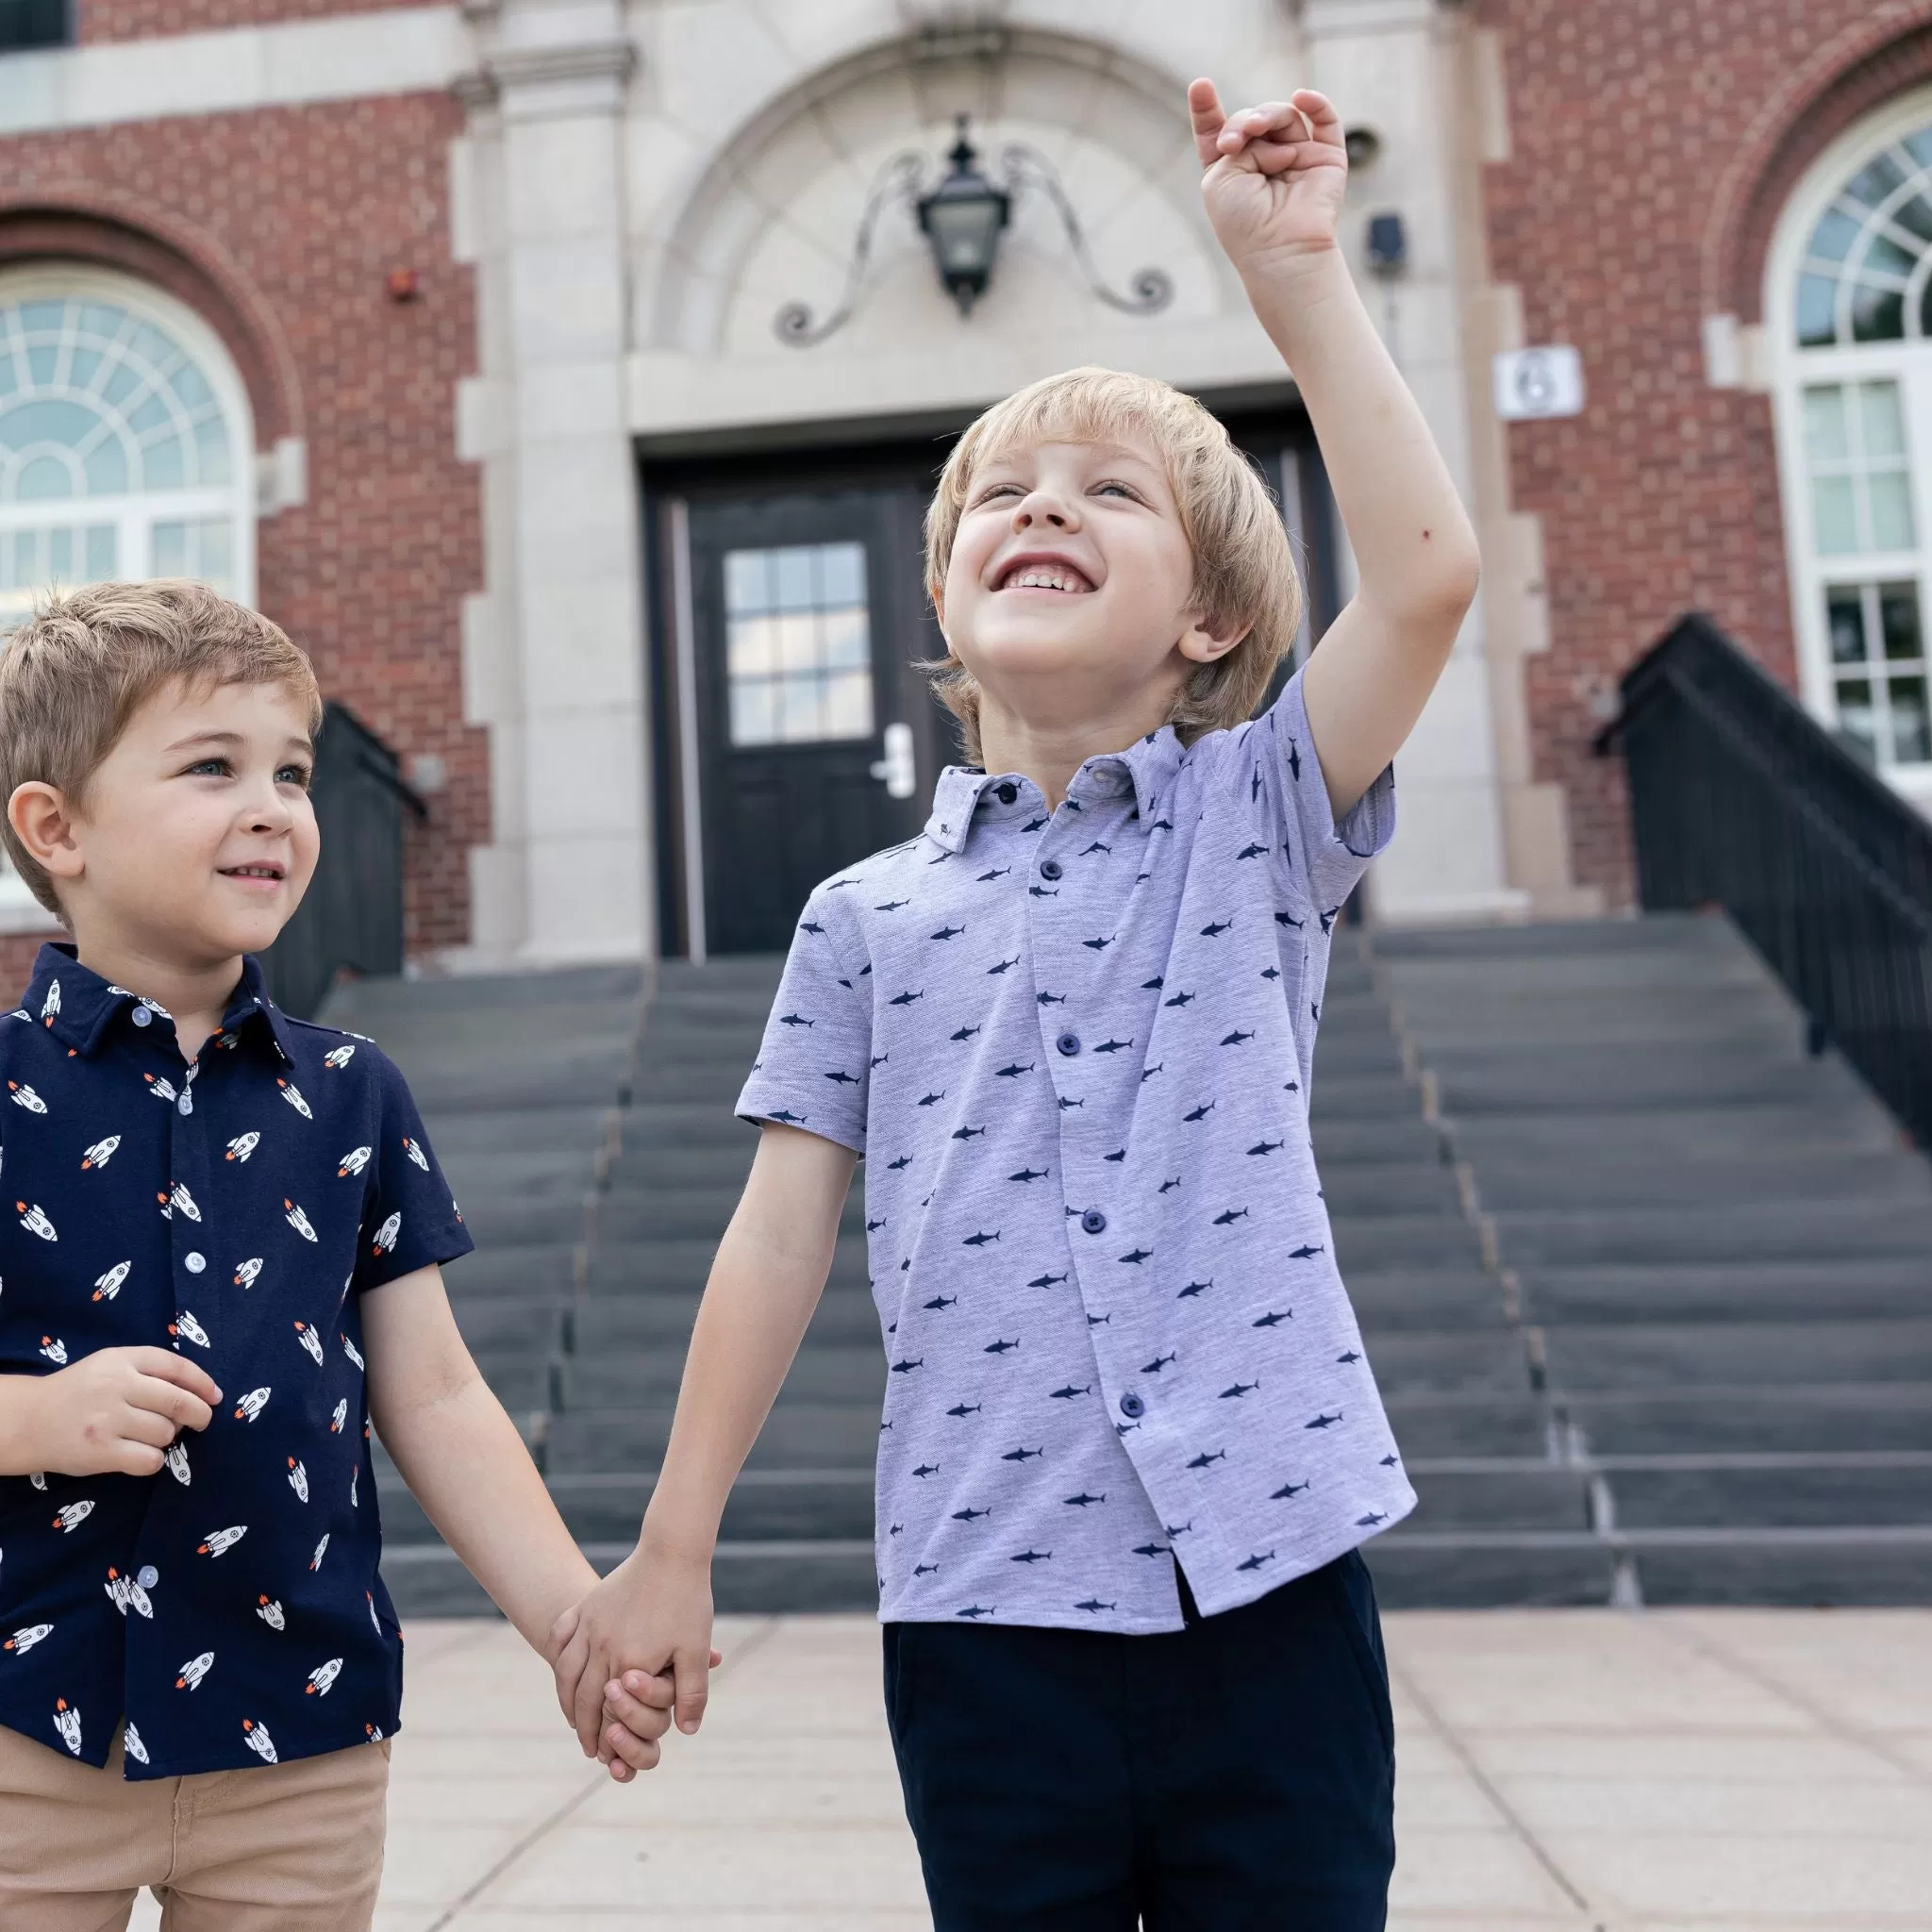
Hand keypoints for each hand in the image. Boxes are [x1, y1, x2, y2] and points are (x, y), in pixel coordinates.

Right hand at [2, 1348, 220, 1477]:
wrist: (28, 1421)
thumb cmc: (78, 1393)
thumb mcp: (110, 1366)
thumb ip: (149, 1370)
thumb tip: (200, 1392)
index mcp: (121, 1359)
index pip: (177, 1366)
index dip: (202, 1383)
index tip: (215, 1396)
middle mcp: (116, 1386)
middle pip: (178, 1402)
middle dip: (199, 1414)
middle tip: (201, 1422)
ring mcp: (108, 1420)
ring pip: (166, 1432)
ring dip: (167, 1437)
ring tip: (148, 1435)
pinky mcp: (101, 1452)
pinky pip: (150, 1459)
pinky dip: (153, 1460)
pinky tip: (141, 1455)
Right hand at [547, 1542, 716, 1777]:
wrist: (672, 1551)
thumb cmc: (687, 1601)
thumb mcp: (695, 1648)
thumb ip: (691, 1693)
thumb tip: (688, 1732)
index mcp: (628, 1662)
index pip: (610, 1713)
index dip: (608, 1739)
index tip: (606, 1757)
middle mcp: (602, 1646)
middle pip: (582, 1699)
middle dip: (584, 1729)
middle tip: (588, 1748)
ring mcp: (589, 1624)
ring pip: (566, 1672)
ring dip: (567, 1701)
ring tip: (574, 1719)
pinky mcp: (586, 1606)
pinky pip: (561, 1637)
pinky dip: (558, 1658)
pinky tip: (564, 1672)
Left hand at [1190, 80, 1347, 277]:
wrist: (1279, 247)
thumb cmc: (1243, 222)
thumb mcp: (1220, 177)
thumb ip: (1235, 140)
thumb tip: (1276, 137)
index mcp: (1231, 170)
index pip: (1217, 133)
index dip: (1207, 109)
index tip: (1201, 86)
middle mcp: (1263, 162)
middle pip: (1251, 119)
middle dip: (1241, 123)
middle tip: (1234, 142)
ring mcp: (1296, 157)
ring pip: (1283, 116)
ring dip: (1267, 117)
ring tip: (1258, 130)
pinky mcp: (1325, 159)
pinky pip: (1325, 120)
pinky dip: (1316, 104)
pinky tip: (1301, 98)